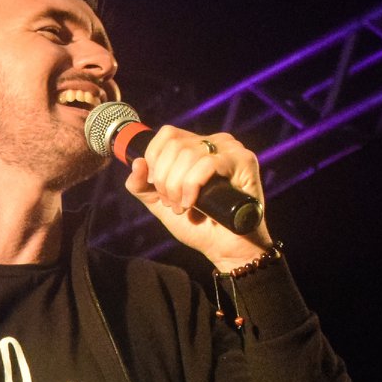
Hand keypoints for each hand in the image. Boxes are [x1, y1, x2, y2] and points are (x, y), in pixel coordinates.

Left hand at [124, 127, 276, 269]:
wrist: (222, 247)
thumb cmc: (195, 224)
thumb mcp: (159, 202)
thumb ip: (142, 184)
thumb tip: (136, 162)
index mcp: (196, 145)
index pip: (167, 134)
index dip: (154, 161)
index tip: (157, 187)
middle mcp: (215, 142)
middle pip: (174, 146)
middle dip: (165, 180)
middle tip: (171, 203)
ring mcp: (231, 150)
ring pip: (188, 154)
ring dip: (177, 186)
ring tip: (183, 207)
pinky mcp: (244, 161)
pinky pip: (207, 164)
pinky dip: (192, 186)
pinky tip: (193, 203)